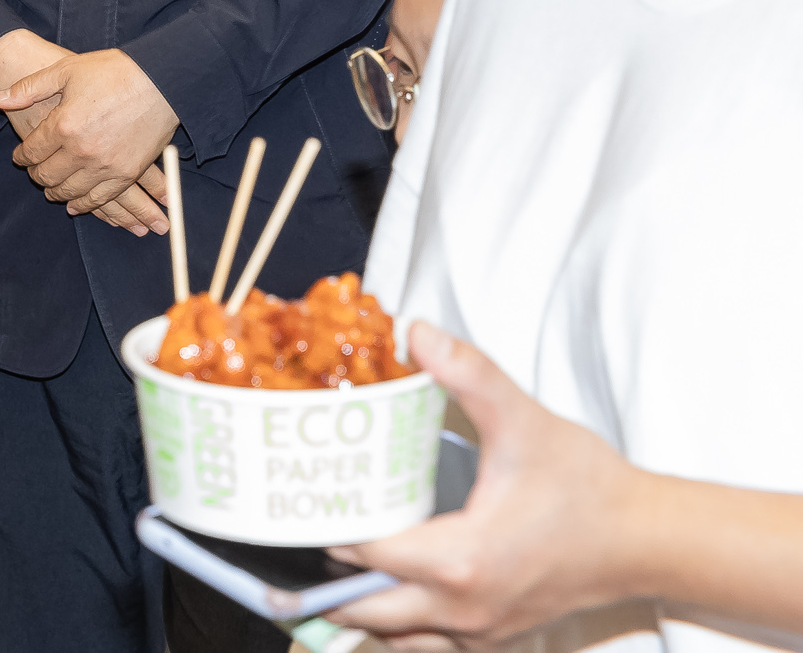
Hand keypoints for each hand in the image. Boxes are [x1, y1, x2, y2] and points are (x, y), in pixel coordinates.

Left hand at [0, 49, 178, 218]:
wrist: (163, 81)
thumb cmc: (113, 71)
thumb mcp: (66, 70)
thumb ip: (29, 88)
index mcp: (62, 125)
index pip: (31, 151)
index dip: (21, 156)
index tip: (19, 158)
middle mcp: (80, 151)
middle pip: (47, 175)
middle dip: (36, 176)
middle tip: (34, 173)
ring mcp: (105, 165)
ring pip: (70, 191)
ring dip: (56, 193)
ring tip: (51, 190)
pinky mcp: (127, 174)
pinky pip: (100, 198)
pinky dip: (85, 205)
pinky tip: (76, 205)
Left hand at [326, 322, 645, 649]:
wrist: (647, 538)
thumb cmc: (589, 486)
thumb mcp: (522, 420)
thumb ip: (467, 373)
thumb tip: (416, 333)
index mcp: (462, 559)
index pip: (367, 555)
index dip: (332, 527)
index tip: (309, 500)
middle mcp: (466, 606)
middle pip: (368, 609)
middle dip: (332, 578)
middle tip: (307, 535)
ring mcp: (483, 630)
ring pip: (398, 638)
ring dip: (363, 610)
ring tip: (336, 569)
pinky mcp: (498, 636)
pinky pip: (432, 646)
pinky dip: (404, 627)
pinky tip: (391, 593)